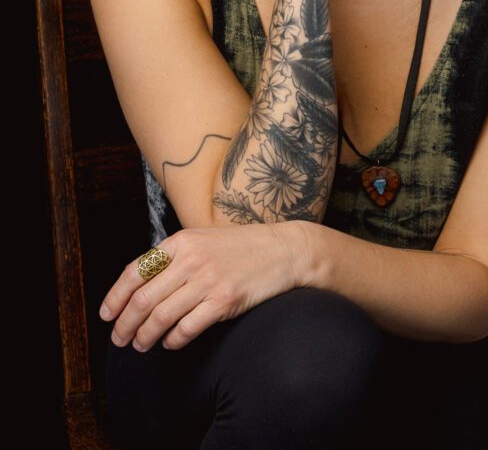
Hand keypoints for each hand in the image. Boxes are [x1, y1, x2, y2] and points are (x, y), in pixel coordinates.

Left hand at [99, 221, 307, 352]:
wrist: (284, 250)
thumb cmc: (241, 247)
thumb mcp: (203, 239)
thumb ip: (174, 256)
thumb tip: (140, 284)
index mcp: (181, 241)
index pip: (135, 271)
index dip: (115, 297)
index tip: (107, 315)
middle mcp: (191, 259)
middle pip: (142, 299)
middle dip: (125, 324)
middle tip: (120, 339)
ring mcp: (208, 280)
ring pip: (160, 317)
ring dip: (144, 337)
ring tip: (140, 345)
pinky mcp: (225, 301)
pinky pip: (186, 329)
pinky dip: (172, 341)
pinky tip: (170, 343)